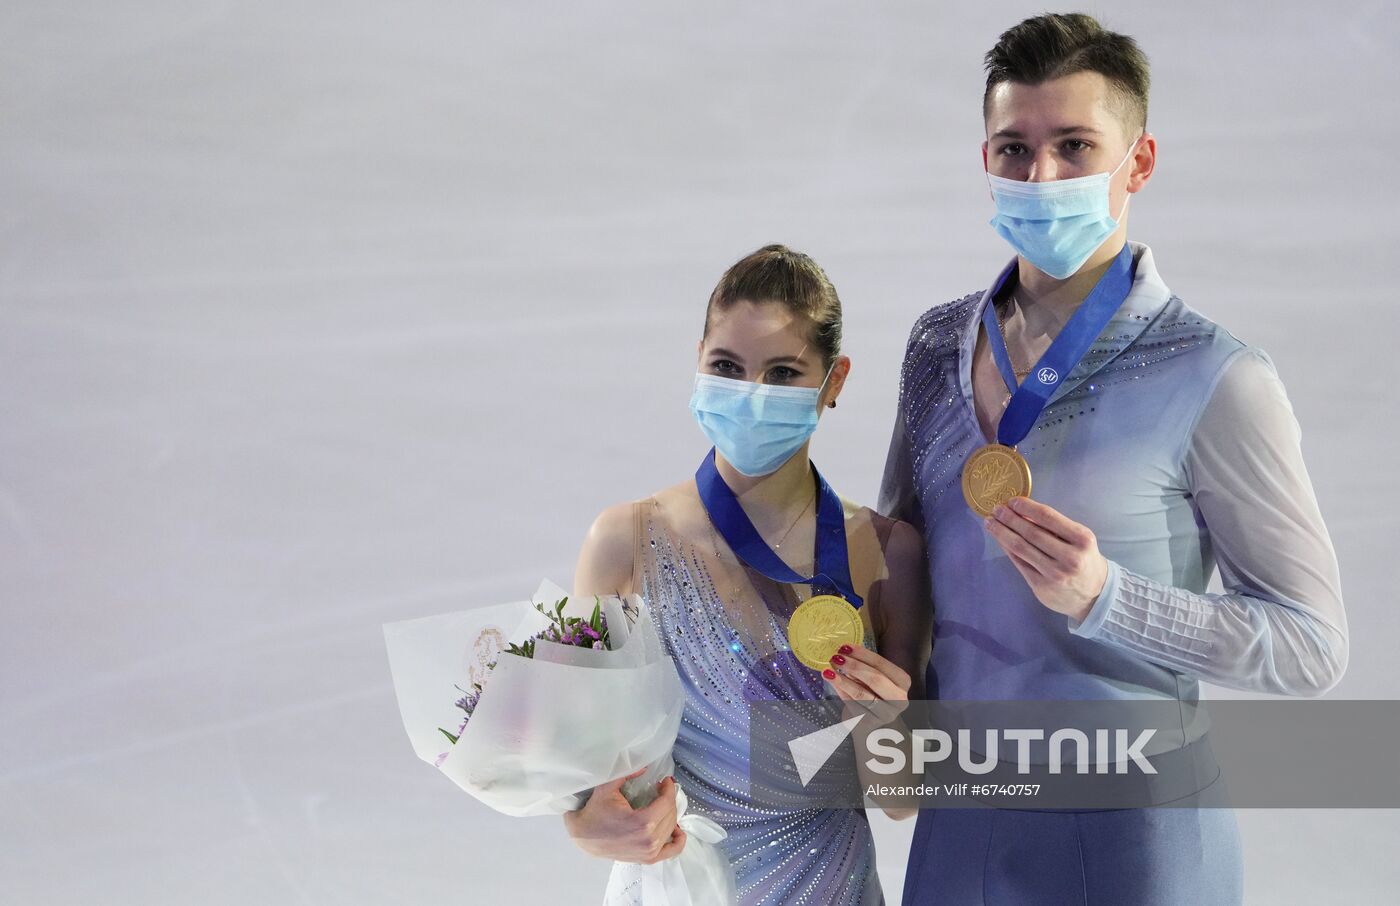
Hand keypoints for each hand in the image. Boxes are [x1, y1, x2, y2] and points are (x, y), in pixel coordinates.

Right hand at [562, 768, 686, 863]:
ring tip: (663, 804)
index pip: (666, 802)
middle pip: (670, 814)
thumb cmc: (595, 811)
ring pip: (672, 828)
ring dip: (671, 813)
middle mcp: (649, 840)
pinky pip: (672, 851)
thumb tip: (645, 767)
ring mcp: (649, 852)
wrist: (583, 836)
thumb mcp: (608, 787)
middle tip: (661, 789)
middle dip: (668, 798)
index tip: (664, 781)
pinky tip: (677, 829)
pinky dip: (678, 840)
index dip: (668, 788)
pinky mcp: (647, 859)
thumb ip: (627, 774)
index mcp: (642, 822)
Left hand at [823, 644, 910, 725]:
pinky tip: (832, 682)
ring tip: (828, 671)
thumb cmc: (874, 693)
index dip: (862, 655)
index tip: (845, 646)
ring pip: (861, 694)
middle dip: (854, 666)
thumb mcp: (875, 677)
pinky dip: (840, 692)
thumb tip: (844, 650)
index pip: (882, 664)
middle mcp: (899, 699)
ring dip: (843, 680)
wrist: (876, 725)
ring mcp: (885, 714)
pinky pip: (852, 705)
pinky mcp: (870, 723)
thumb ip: (865, 665)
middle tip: (836, 657)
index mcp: (902, 681)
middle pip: (875, 679)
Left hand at [983, 496, 1107, 622]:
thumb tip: (1023, 511)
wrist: (1095, 595)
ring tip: (990, 522)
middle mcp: (1069, 557)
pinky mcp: (1041, 586)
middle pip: (1031, 533)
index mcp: (1082, 539)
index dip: (1027, 507)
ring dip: (1002, 533)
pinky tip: (1000, 539)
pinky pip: (1019, 563)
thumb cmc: (1084, 559)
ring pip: (1021, 548)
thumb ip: (1055, 527)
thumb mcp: (1079, 539)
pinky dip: (1007, 549)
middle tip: (996, 509)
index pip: (1048, 517)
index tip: (1012, 500)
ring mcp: (1054, 574)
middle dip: (1009, 519)